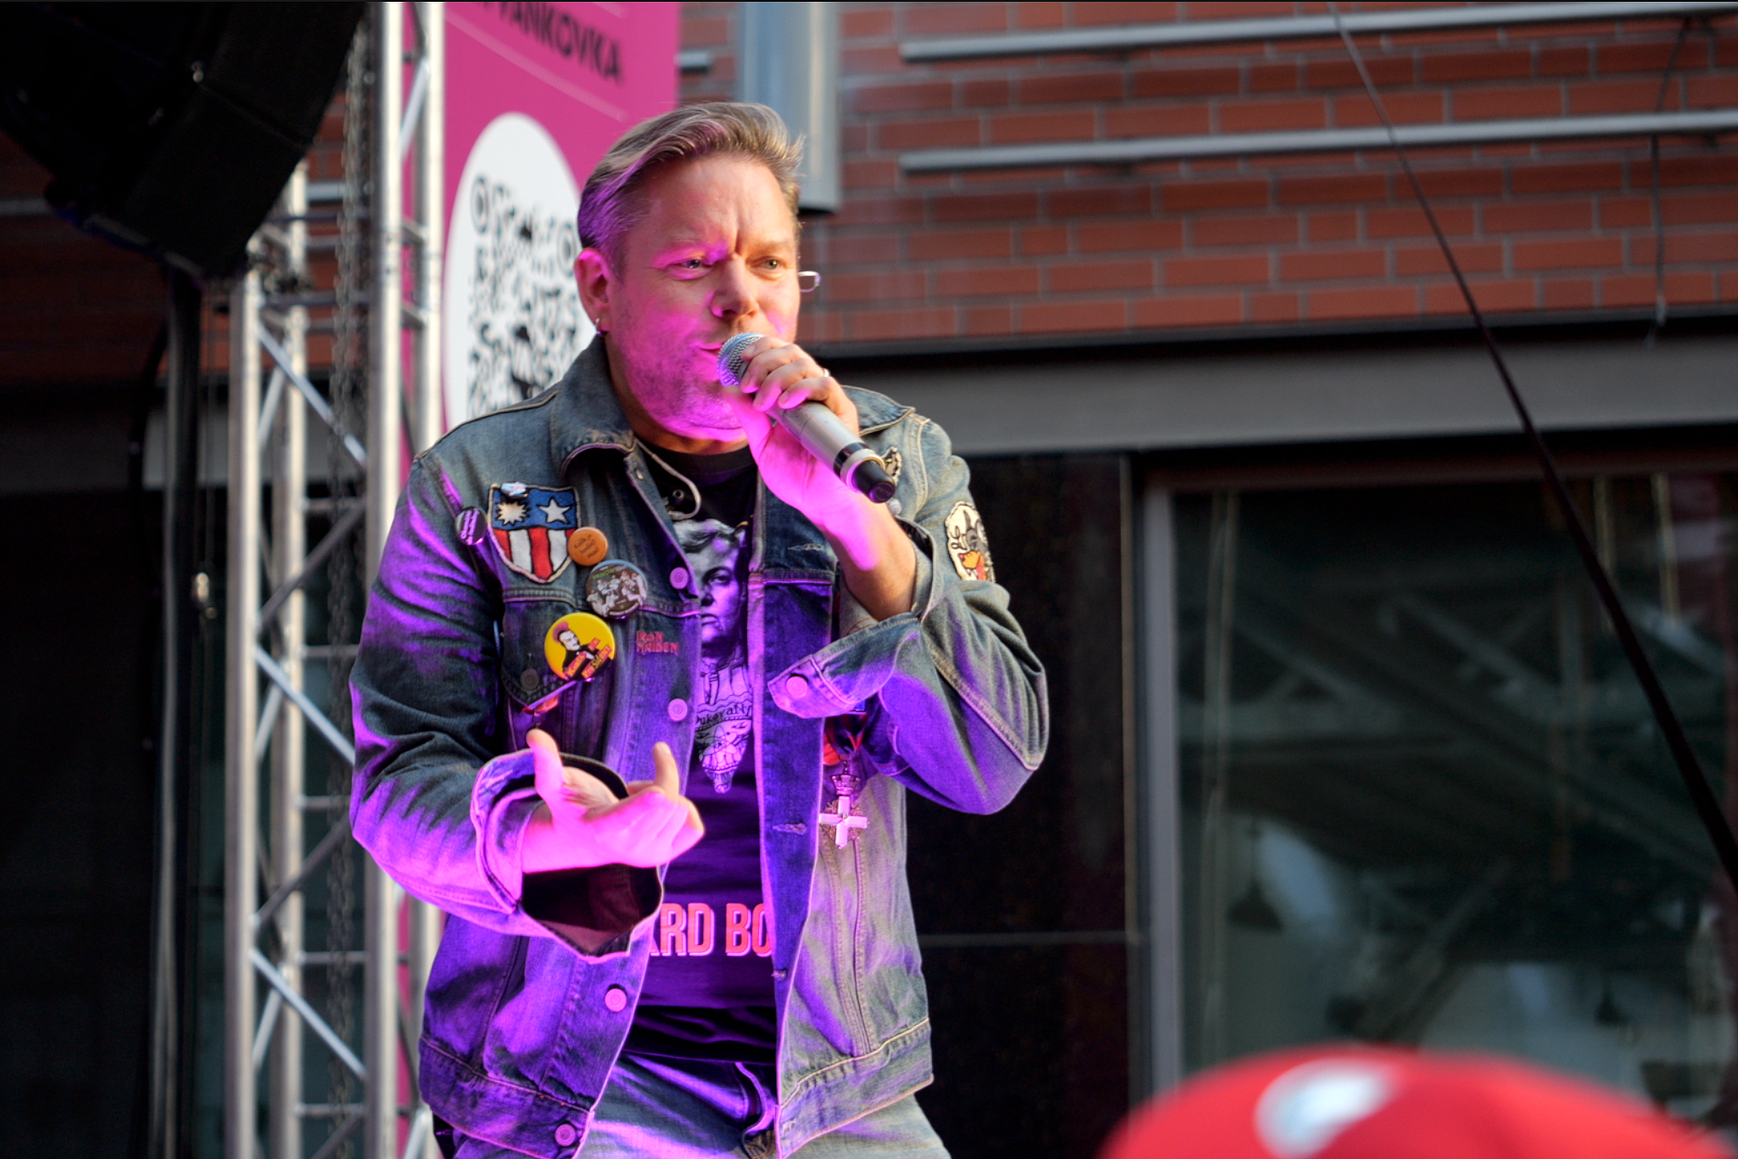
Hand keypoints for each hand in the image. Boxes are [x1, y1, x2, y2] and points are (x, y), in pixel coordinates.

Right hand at [521, 729, 702, 871]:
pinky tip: (659, 813)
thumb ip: (546, 762)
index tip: (657, 791)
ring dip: (664, 795)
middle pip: (664, 798)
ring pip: (681, 808)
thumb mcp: (554, 786)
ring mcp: (650, 856)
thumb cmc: (571, 807)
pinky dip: (683, 810)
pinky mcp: (667, 856)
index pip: (625, 816)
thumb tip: (534, 734)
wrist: (586, 842)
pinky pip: (695, 825)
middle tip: (633, 787)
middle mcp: (628, 848)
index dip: (643, 802)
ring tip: (639, 803)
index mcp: (601, 828)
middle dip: (658, 778)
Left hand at [723, 335, 861, 526]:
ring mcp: (826, 401)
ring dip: (777, 377)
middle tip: (748, 384)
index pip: (780, 355)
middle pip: (790, 353)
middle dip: (763, 362)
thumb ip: (749, 418)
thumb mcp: (762, 444)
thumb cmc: (797, 477)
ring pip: (805, 364)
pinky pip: (825, 385)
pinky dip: (802, 388)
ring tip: (764, 402)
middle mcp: (810, 393)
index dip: (761, 348)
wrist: (819, 503)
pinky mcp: (841, 413)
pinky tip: (785, 404)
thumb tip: (729, 388)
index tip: (742, 359)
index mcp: (793, 396)